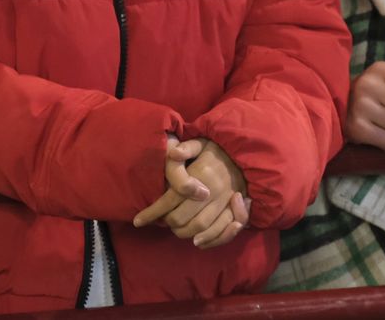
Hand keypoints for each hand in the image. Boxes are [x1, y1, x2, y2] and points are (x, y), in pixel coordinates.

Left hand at [134, 139, 248, 249]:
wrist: (246, 157)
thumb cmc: (217, 150)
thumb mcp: (200, 142)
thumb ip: (185, 148)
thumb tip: (172, 153)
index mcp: (202, 174)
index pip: (171, 199)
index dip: (153, 212)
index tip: (138, 221)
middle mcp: (213, 192)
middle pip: (184, 217)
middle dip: (169, 223)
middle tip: (162, 222)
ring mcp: (226, 203)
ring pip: (201, 227)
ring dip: (185, 233)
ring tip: (176, 230)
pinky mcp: (236, 212)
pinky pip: (222, 232)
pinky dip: (209, 240)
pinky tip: (198, 241)